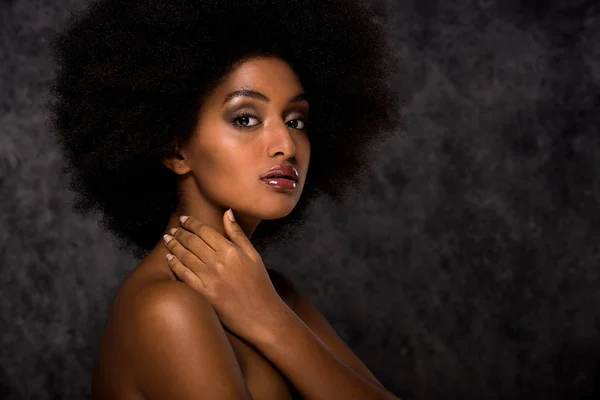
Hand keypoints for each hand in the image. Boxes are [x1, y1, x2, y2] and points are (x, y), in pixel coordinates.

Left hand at [162, 209, 286, 339]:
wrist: (261, 314)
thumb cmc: (260, 284)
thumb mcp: (253, 255)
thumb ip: (238, 234)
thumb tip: (227, 212)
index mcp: (231, 251)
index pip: (205, 231)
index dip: (191, 223)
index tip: (184, 219)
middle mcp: (218, 262)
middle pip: (192, 242)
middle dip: (180, 233)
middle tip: (172, 230)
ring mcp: (210, 278)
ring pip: (185, 256)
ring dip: (174, 246)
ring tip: (167, 240)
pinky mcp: (204, 294)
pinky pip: (184, 276)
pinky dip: (175, 265)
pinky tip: (169, 259)